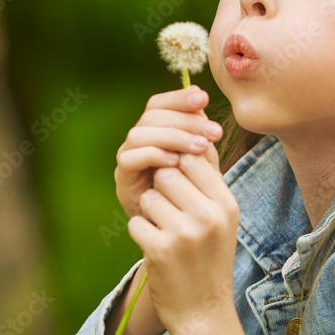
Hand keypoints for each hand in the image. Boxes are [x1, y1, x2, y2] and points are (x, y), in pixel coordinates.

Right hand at [115, 87, 222, 218]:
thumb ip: (201, 134)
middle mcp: (138, 141)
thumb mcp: (203, 162)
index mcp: (155, 131)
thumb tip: (201, 98)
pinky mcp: (122, 180)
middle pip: (151, 115)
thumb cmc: (194, 196)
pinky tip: (176, 162)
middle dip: (184, 119)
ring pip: (139, 133)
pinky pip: (130, 159)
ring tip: (200, 147)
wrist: (182, 238)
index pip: (159, 104)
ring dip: (173, 136)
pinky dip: (153, 155)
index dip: (179, 97)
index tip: (205, 98)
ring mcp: (128, 159)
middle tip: (213, 132)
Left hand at [127, 153, 241, 334]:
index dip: (177, 168)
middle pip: (167, 173)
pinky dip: (141, 234)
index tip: (178, 188)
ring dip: (150, 213)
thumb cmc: (209, 255)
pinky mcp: (160, 250)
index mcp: (226, 203)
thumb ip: (207, 177)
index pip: (191, 157)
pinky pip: (136, 222)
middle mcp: (209, 216)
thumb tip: (194, 133)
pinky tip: (157, 249)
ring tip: (166, 232)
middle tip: (172, 214)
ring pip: (149, 196)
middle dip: (161, 190)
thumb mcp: (220, 215)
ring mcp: (185, 234)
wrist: (203, 310)